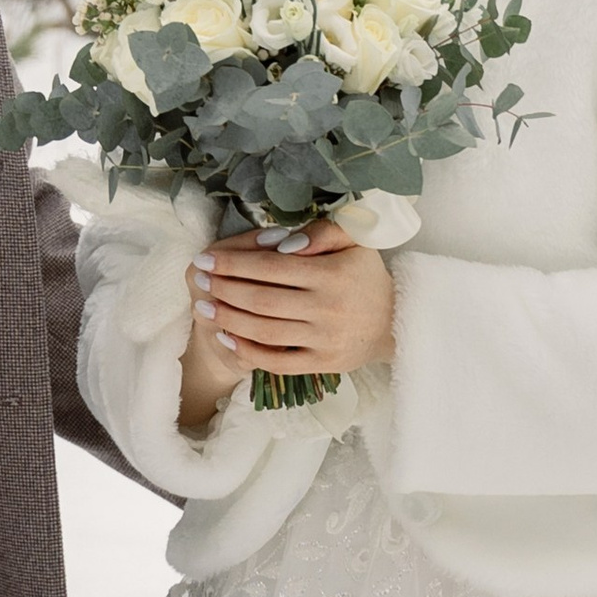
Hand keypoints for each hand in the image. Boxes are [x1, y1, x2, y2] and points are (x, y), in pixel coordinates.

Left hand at [186, 219, 396, 403]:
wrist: (396, 322)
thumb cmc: (367, 275)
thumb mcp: (355, 241)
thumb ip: (322, 232)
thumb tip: (283, 245)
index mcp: (332, 274)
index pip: (270, 268)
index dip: (233, 263)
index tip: (206, 258)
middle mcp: (327, 308)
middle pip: (261, 300)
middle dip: (224, 289)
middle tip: (200, 279)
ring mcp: (324, 339)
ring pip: (264, 332)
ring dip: (228, 319)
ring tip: (204, 306)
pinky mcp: (322, 364)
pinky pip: (277, 362)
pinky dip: (249, 351)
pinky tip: (226, 337)